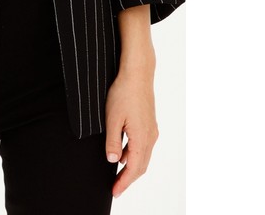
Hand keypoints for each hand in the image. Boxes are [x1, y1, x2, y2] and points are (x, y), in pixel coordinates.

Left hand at [104, 67, 158, 197]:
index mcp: (142, 138)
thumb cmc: (124, 92)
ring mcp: (151, 130)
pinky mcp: (149, 123)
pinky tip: (124, 152)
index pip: (134, 169)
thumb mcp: (112, 118)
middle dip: (128, 178)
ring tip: (118, 173)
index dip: (124, 182)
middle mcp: (150, 137)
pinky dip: (134, 154)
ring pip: (143, 156)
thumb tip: (113, 160)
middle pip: (141, 166)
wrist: (138, 74)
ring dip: (132, 167)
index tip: (115, 191)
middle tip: (116, 187)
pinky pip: (143, 145)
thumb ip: (113, 141)